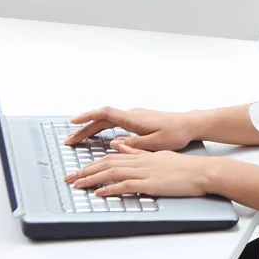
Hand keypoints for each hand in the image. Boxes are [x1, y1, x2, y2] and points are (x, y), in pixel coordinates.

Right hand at [63, 106, 195, 150]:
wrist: (189, 124)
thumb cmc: (176, 133)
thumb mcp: (155, 143)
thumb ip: (134, 144)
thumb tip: (114, 144)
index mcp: (134, 119)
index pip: (105, 113)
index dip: (88, 117)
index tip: (73, 122)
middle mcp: (132, 115)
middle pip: (102, 119)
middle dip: (84, 129)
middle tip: (69, 140)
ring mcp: (135, 116)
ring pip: (108, 121)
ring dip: (92, 129)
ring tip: (78, 139)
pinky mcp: (138, 120)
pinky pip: (115, 122)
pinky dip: (102, 128)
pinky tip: (98, 136)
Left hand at [64, 143, 213, 197]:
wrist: (198, 171)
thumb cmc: (181, 166)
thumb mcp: (157, 154)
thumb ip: (137, 151)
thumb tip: (120, 146)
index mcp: (139, 155)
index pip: (110, 157)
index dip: (92, 164)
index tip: (78, 171)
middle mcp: (139, 161)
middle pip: (106, 164)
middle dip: (85, 171)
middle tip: (69, 178)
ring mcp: (144, 171)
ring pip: (112, 172)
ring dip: (92, 179)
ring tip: (77, 185)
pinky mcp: (149, 182)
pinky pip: (126, 185)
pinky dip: (111, 189)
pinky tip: (99, 193)